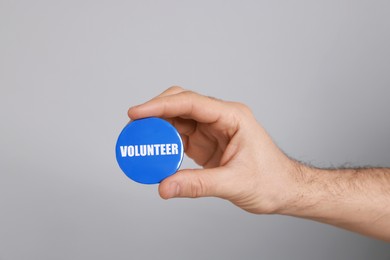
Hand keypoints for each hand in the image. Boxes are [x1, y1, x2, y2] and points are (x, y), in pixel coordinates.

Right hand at [128, 86, 298, 213]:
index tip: (136, 113)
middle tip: (132, 128)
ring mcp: (212, 129)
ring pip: (177, 119)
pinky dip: (164, 142)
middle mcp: (220, 118)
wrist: (284, 189)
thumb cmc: (271, 180)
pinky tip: (153, 151)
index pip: (191, 103)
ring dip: (157, 128)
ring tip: (138, 141)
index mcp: (232, 116)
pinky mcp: (206, 142)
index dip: (160, 105)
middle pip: (180, 104)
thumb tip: (164, 187)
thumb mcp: (234, 183)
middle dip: (154, 113)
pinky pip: (180, 136)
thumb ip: (197, 184)